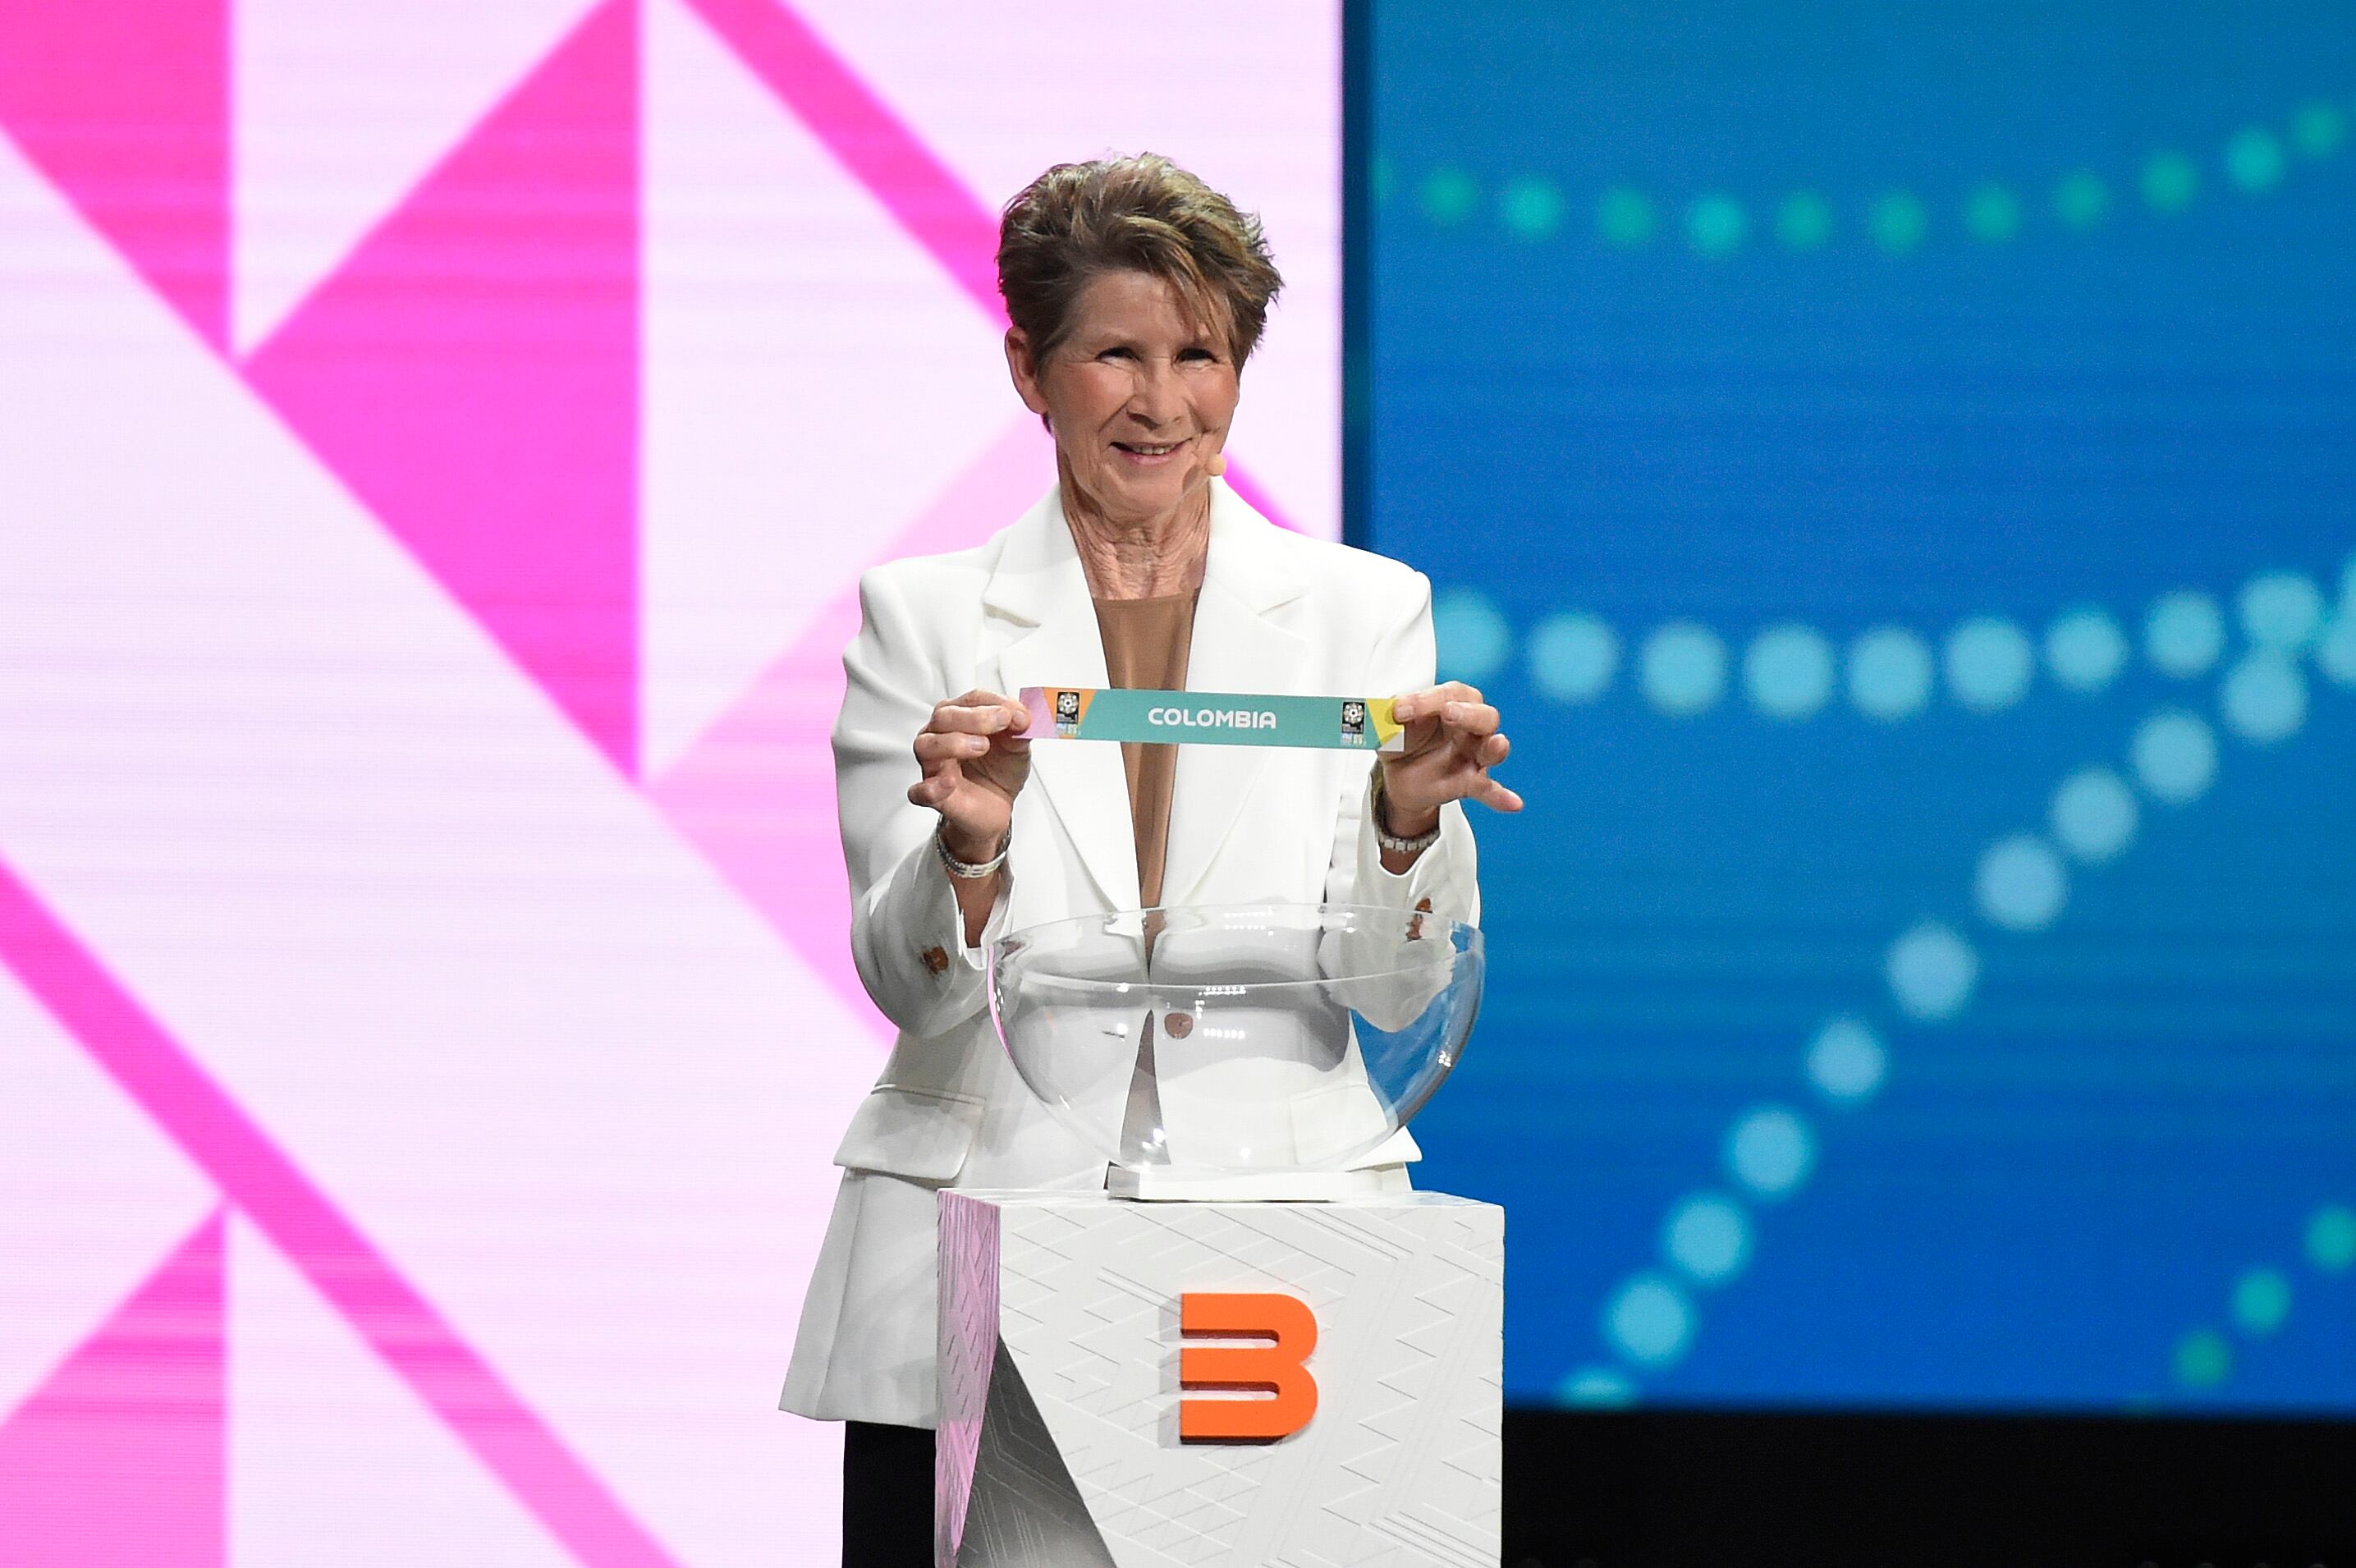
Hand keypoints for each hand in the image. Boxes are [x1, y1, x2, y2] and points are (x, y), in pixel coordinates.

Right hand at [908, 690, 1032, 861]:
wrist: (998, 805)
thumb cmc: (1000, 770)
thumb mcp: (1017, 747)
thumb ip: (1020, 730)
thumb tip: (1022, 717)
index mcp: (960, 718)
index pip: (971, 700)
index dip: (995, 703)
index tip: (1019, 714)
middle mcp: (941, 736)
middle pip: (944, 716)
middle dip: (976, 717)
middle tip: (1002, 722)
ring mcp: (933, 765)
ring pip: (926, 745)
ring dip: (953, 742)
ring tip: (981, 747)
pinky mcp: (933, 795)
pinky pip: (919, 791)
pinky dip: (931, 787)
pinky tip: (950, 782)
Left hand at [1378, 683, 1522, 833]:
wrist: (1397, 775)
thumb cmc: (1402, 740)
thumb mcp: (1389, 726)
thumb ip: (1390, 717)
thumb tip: (1390, 712)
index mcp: (1450, 704)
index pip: (1449, 694)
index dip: (1426, 699)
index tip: (1400, 710)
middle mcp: (1469, 727)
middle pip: (1484, 715)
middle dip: (1468, 713)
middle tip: (1448, 713)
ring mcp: (1473, 755)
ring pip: (1492, 748)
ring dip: (1495, 747)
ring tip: (1496, 745)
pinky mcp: (1470, 783)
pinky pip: (1490, 790)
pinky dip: (1501, 797)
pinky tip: (1513, 804)